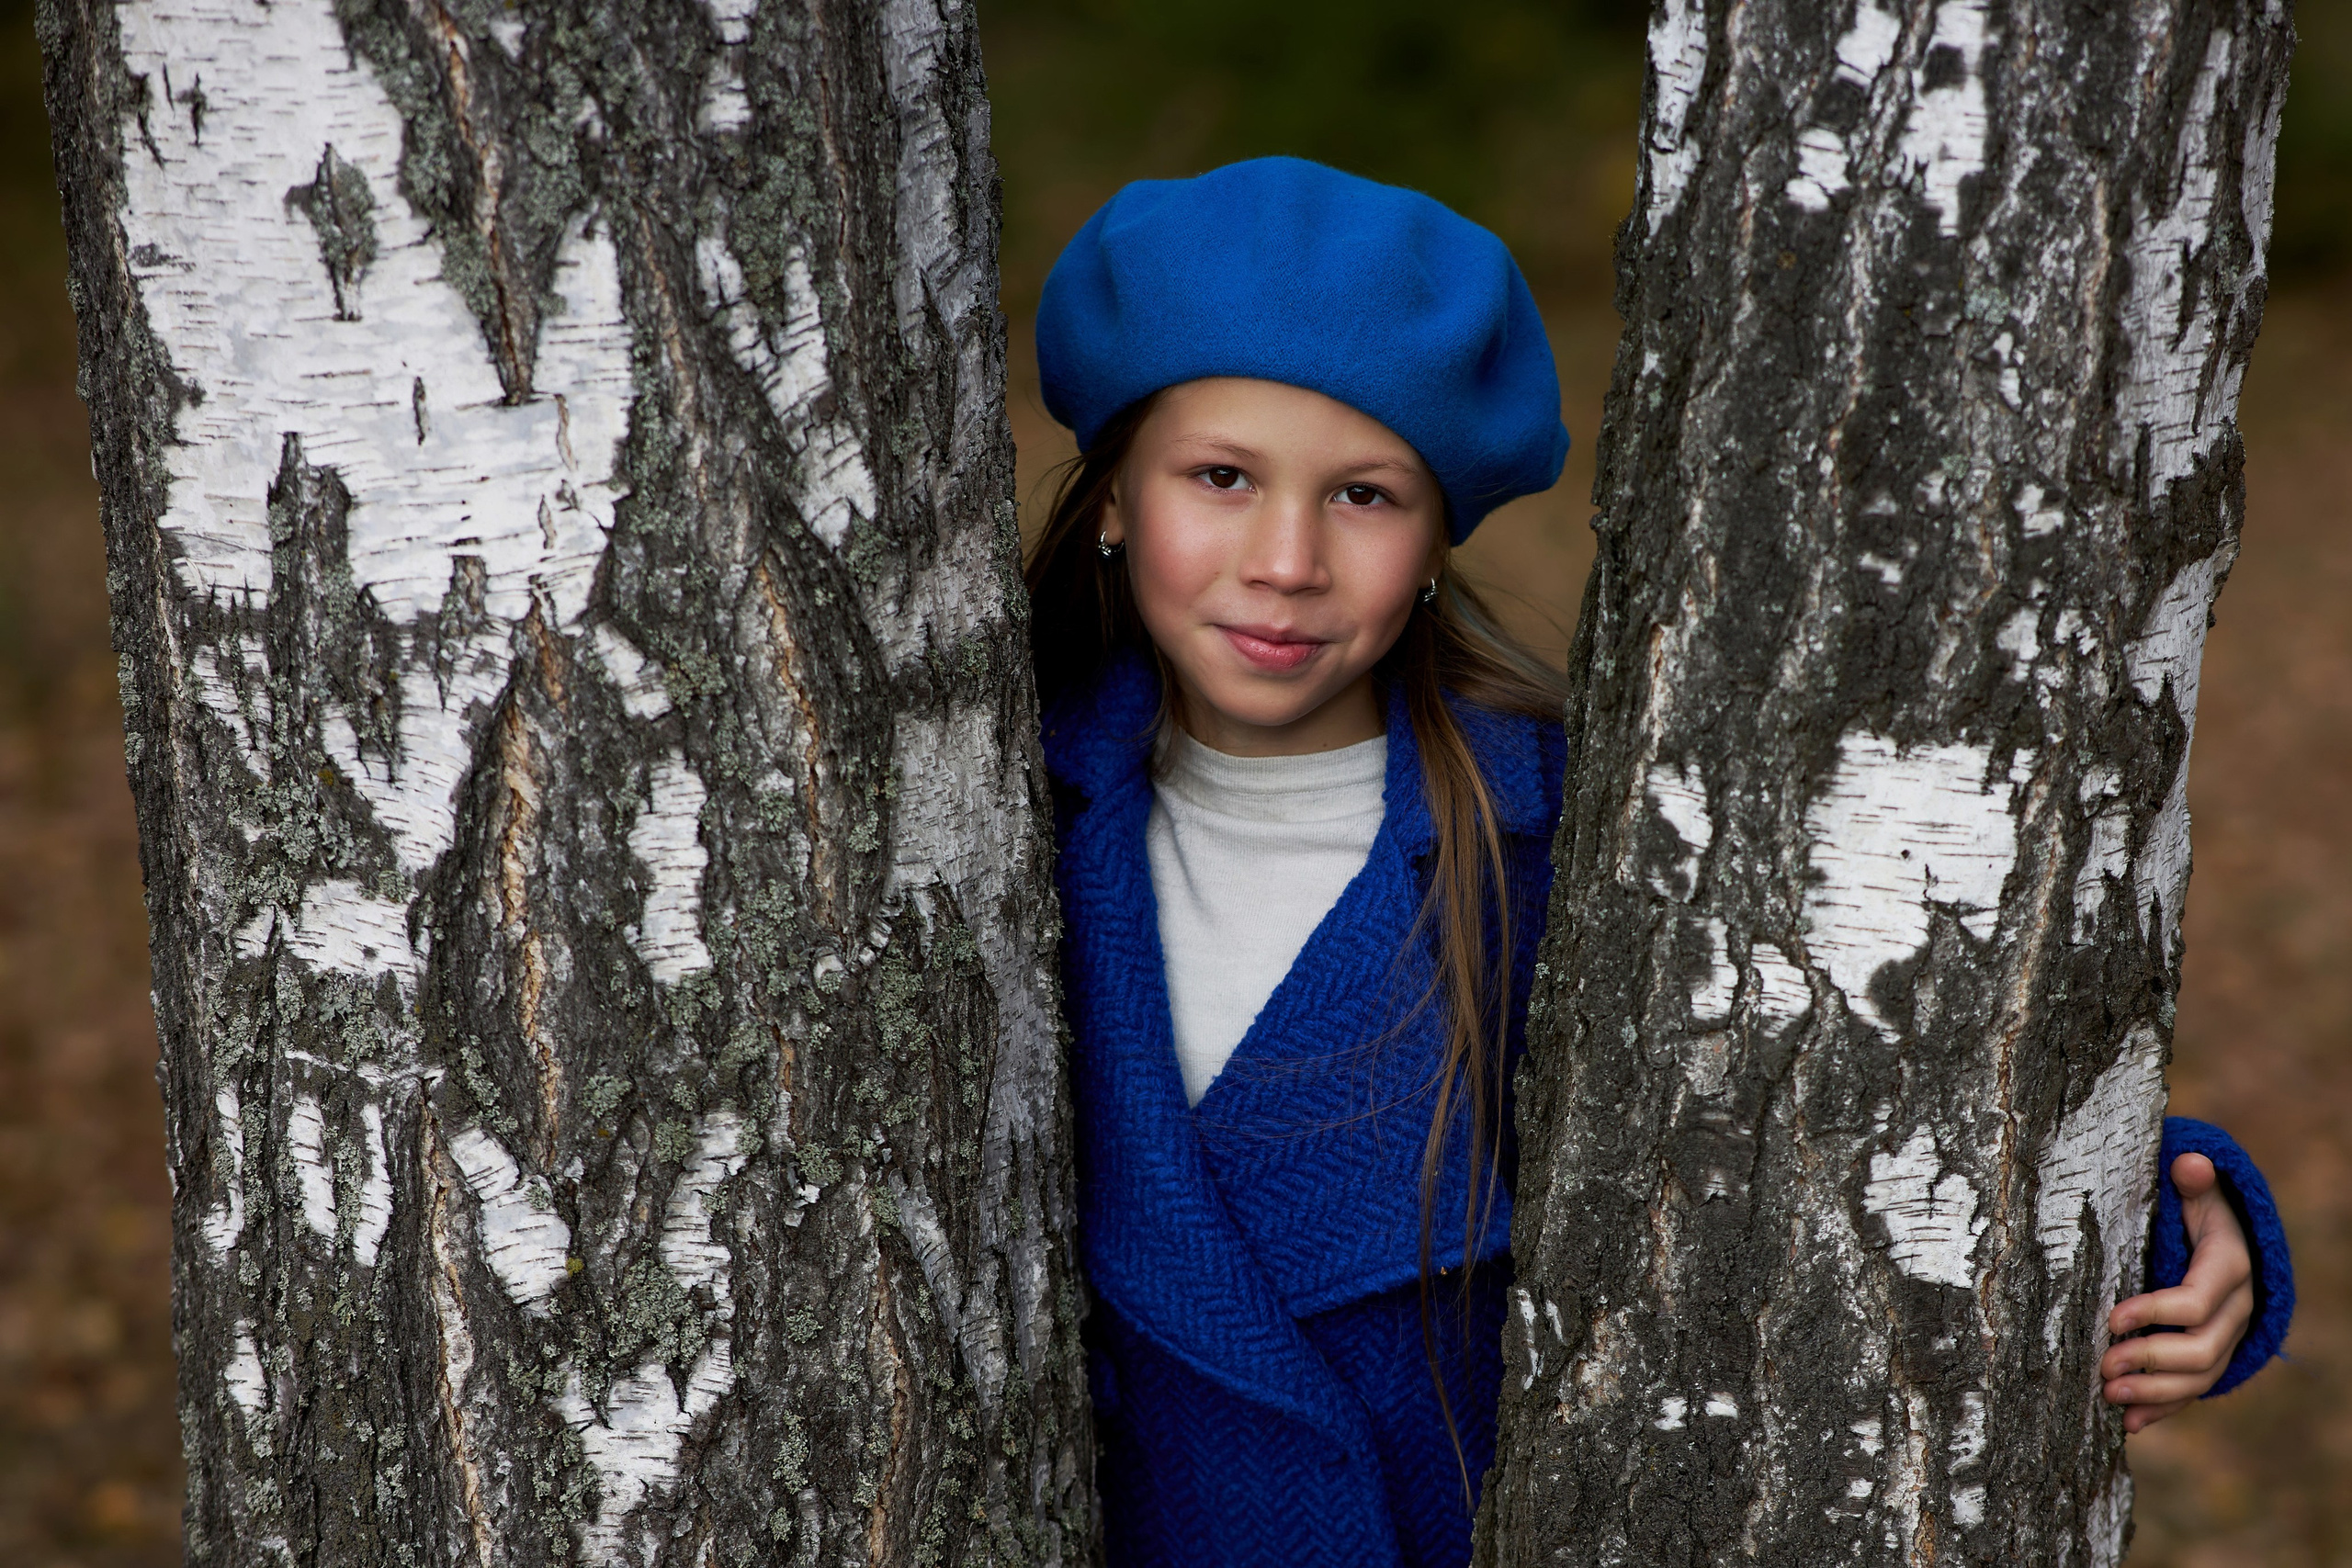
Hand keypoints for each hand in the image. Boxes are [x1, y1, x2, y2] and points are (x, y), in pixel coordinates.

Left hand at [2102, 1152, 2254, 1431]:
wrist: (2226, 1237)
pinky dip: (2163, 1409)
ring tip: (2109, 1397)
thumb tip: (2191, 1163)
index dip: (2155, 1313)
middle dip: (2151, 1361)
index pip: (2196, 1303)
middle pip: (2201, 1350)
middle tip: (2103, 1366)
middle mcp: (2235, 1310)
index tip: (2111, 1319)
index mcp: (2229, 1269)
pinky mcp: (2213, 1356)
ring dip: (2155, 1393)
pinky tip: (2129, 1424)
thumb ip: (2193, 1182)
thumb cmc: (2197, 1208)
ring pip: (2201, 1379)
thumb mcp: (2197, 1191)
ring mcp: (2227, 1338)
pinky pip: (2194, 1391)